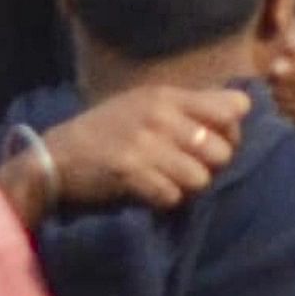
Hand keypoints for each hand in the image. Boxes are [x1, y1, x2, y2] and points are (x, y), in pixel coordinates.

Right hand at [30, 84, 248, 217]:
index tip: (216, 140)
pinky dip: (165, 199)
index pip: (235, 108)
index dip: (232, 130)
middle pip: (223, 151)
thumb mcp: (146, 104)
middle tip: (189, 169)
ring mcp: (145, 144)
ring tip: (168, 181)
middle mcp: (161, 116)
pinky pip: (173, 196)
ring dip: (188, 187)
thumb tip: (239, 112)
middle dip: (211, 167)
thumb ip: (189, 106)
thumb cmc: (108, 130)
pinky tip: (150, 191)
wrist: (55, 156)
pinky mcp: (130, 172)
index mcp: (169, 96)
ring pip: (201, 178)